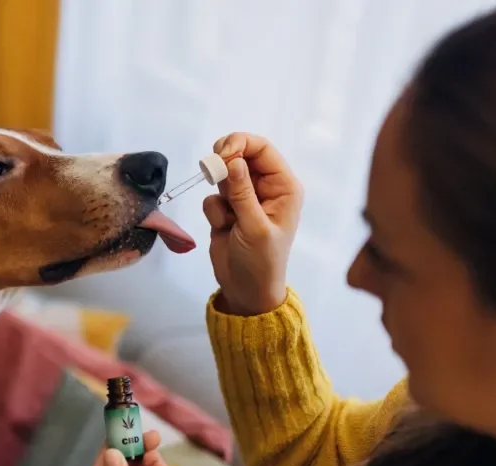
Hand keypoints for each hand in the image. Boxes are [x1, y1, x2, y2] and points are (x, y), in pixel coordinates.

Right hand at [204, 133, 303, 315]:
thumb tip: (233, 160)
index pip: (262, 149)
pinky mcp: (227, 210)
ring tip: (226, 216)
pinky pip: (213, 196)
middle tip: (211, 173)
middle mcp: (266, 187)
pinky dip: (213, 209)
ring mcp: (245, 198)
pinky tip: (223, 227)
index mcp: (284, 187)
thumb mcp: (254, 227)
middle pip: (241, 155)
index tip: (220, 154)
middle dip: (224, 164)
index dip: (240, 144)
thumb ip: (242, 193)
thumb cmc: (261, 262)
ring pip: (224, 175)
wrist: (246, 291)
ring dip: (219, 191)